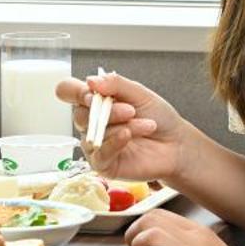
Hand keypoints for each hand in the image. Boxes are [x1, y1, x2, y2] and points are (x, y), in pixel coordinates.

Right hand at [54, 69, 189, 183]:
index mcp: (94, 101)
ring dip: (122, 125)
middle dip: (108, 110)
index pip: (67, 92)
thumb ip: (115, 84)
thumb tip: (91, 81)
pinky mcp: (103, 164)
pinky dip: (115, 142)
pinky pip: (100, 153)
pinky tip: (129, 136)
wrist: (177, 144)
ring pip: (93, 133)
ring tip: (146, 125)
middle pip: (79, 114)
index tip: (92, 93)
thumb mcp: (139, 93)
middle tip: (131, 110)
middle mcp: (90, 122)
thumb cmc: (158, 117)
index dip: (75, 91)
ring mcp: (95, 144)